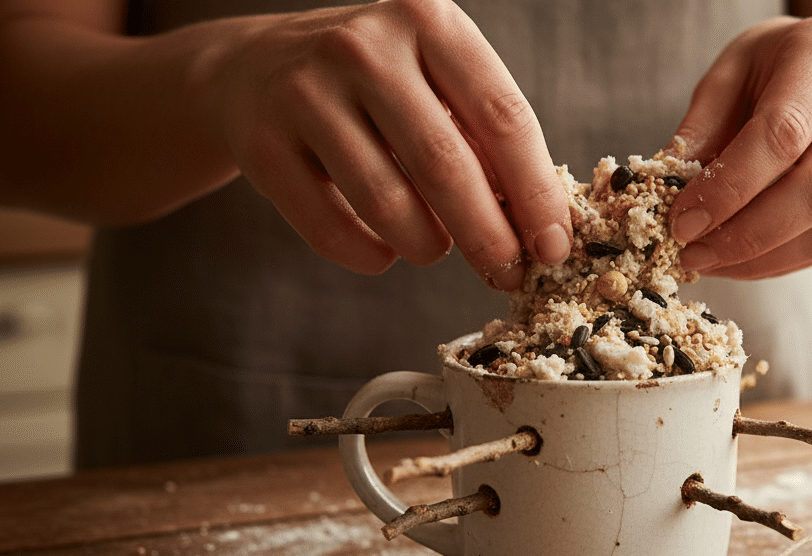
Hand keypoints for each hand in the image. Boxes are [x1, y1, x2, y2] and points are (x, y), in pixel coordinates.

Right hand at [204, 0, 570, 285]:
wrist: (256, 66)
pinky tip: (385, 250)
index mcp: (428, 20)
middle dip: (489, 237)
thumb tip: (542, 230)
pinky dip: (372, 258)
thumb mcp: (438, 81)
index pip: (503, 118)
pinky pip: (333, 230)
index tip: (555, 247)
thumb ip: (487, 141)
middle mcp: (365, 47)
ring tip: (435, 248)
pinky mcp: (262, 143)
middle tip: (509, 274)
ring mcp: (305, 91)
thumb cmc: (378, 85)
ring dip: (427, 247)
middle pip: (447, 166)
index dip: (536, 194)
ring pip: (389, 204)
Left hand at [667, 15, 811, 278]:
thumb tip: (670, 192)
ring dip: (763, 257)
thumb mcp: (731, 72)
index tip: (684, 221)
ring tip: (710, 262)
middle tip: (694, 253)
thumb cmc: (779, 65)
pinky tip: (740, 261)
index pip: (785, 132)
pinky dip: (781, 260)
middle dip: (748, 233)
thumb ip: (702, 126)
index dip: (731, 187)